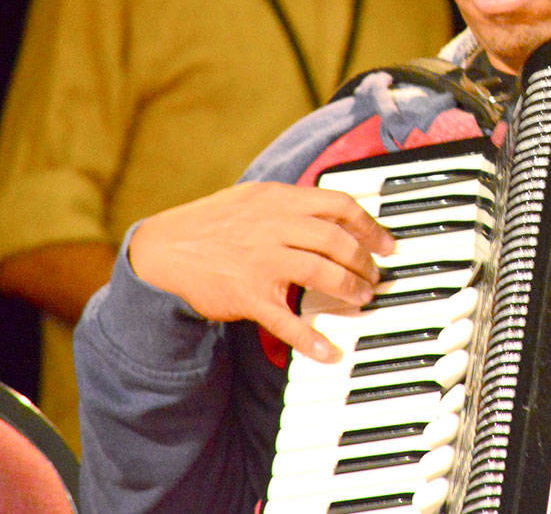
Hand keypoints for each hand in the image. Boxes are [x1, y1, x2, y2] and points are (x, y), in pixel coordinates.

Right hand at [128, 181, 393, 362]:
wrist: (162, 252)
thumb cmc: (212, 224)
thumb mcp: (253, 198)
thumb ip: (292, 204)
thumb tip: (338, 214)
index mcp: (279, 199)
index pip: (339, 205)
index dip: (370, 226)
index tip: (388, 244)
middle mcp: (273, 226)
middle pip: (337, 240)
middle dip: (364, 262)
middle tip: (375, 277)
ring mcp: (261, 260)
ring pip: (321, 273)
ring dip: (350, 289)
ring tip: (362, 299)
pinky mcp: (247, 295)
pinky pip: (287, 320)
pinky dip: (312, 339)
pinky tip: (330, 352)